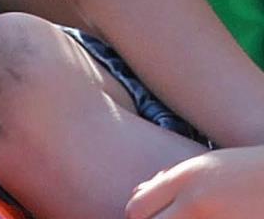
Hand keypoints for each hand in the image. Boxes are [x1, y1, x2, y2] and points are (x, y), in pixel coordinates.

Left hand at [127, 147, 263, 218]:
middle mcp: (196, 202)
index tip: (146, 218)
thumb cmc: (243, 170)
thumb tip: (135, 193)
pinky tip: (214, 218)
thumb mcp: (203, 165)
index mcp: (184, 180)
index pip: (137, 209)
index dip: (137, 218)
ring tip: (194, 216)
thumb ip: (168, 180)